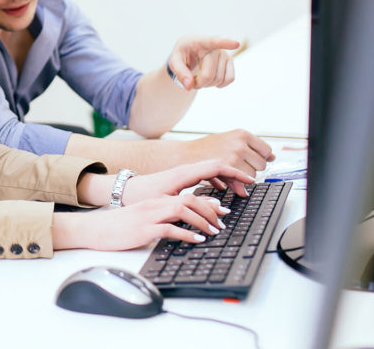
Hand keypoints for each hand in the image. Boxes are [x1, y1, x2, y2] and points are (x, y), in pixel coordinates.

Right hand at [53, 194, 229, 250]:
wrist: (94, 229)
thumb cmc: (117, 227)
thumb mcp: (142, 219)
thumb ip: (160, 219)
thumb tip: (179, 226)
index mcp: (156, 201)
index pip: (187, 195)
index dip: (207, 202)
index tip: (221, 210)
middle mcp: (155, 205)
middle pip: (189, 200)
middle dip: (210, 210)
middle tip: (222, 222)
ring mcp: (149, 216)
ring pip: (183, 211)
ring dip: (202, 221)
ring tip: (214, 232)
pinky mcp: (144, 229)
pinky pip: (170, 229)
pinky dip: (187, 234)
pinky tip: (197, 240)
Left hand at [123, 158, 256, 201]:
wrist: (124, 191)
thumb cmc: (142, 196)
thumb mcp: (169, 203)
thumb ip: (194, 204)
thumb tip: (218, 207)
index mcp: (185, 173)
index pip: (217, 166)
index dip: (235, 173)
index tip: (249, 181)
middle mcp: (185, 169)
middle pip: (218, 166)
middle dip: (235, 176)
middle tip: (246, 190)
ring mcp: (183, 172)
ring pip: (211, 170)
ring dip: (226, 179)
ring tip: (236, 192)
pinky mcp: (181, 177)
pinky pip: (204, 175)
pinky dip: (216, 181)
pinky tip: (220, 190)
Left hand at [168, 35, 239, 90]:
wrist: (190, 53)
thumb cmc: (183, 55)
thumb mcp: (174, 61)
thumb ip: (179, 72)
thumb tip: (189, 86)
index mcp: (200, 42)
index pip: (213, 42)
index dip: (225, 43)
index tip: (236, 44)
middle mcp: (215, 47)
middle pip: (208, 74)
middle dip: (198, 82)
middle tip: (190, 80)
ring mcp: (225, 54)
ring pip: (219, 79)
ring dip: (207, 84)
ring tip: (199, 77)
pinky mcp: (230, 63)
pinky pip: (230, 79)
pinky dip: (220, 84)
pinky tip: (212, 80)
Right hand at [184, 130, 274, 180]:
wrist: (184, 155)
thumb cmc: (206, 149)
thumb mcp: (228, 143)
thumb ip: (249, 151)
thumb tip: (272, 159)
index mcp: (242, 134)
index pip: (266, 150)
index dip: (261, 158)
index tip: (254, 162)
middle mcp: (240, 143)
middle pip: (262, 164)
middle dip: (252, 169)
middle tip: (238, 169)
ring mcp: (235, 155)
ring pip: (253, 174)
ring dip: (244, 178)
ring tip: (230, 174)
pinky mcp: (228, 168)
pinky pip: (243, 181)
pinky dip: (240, 185)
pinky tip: (233, 184)